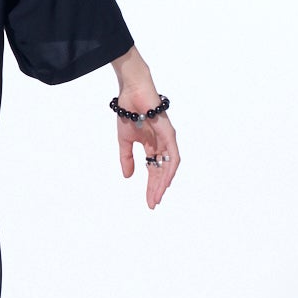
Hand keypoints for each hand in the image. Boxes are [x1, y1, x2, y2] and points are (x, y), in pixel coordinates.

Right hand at [116, 90, 179, 210]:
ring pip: (168, 166)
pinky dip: (170, 169)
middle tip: (153, 204)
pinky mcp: (169, 134)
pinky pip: (172, 156)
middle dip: (156, 188)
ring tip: (157, 196)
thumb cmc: (128, 111)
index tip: (148, 201)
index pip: (152, 170)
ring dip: (163, 182)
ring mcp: (167, 140)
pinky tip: (165, 181)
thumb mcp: (124, 141)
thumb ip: (127, 159)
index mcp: (151, 146)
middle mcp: (161, 145)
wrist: (131, 93)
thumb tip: (128, 177)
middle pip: (161, 171)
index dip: (150, 186)